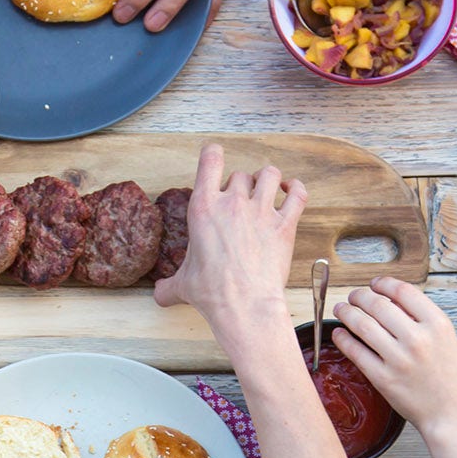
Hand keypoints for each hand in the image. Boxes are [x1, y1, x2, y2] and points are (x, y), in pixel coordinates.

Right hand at [155, 143, 305, 346]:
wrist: (244, 304)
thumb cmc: (213, 291)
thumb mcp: (183, 285)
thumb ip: (169, 285)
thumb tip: (159, 294)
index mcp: (204, 208)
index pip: (209, 160)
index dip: (213, 154)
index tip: (214, 157)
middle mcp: (233, 202)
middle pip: (240, 174)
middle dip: (240, 184)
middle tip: (239, 202)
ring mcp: (261, 211)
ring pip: (269, 175)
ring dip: (268, 179)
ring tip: (267, 189)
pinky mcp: (284, 224)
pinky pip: (297, 194)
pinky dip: (296, 188)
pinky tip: (291, 191)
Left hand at [331, 278, 456, 457]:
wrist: (453, 416)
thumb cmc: (453, 380)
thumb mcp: (448, 340)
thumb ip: (423, 320)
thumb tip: (392, 300)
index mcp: (438, 325)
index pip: (403, 291)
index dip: (383, 283)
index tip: (374, 284)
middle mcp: (418, 338)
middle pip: (378, 304)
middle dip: (360, 296)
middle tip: (353, 297)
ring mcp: (399, 359)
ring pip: (362, 324)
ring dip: (347, 313)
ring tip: (341, 310)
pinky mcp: (383, 379)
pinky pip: (355, 352)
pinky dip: (343, 339)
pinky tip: (340, 334)